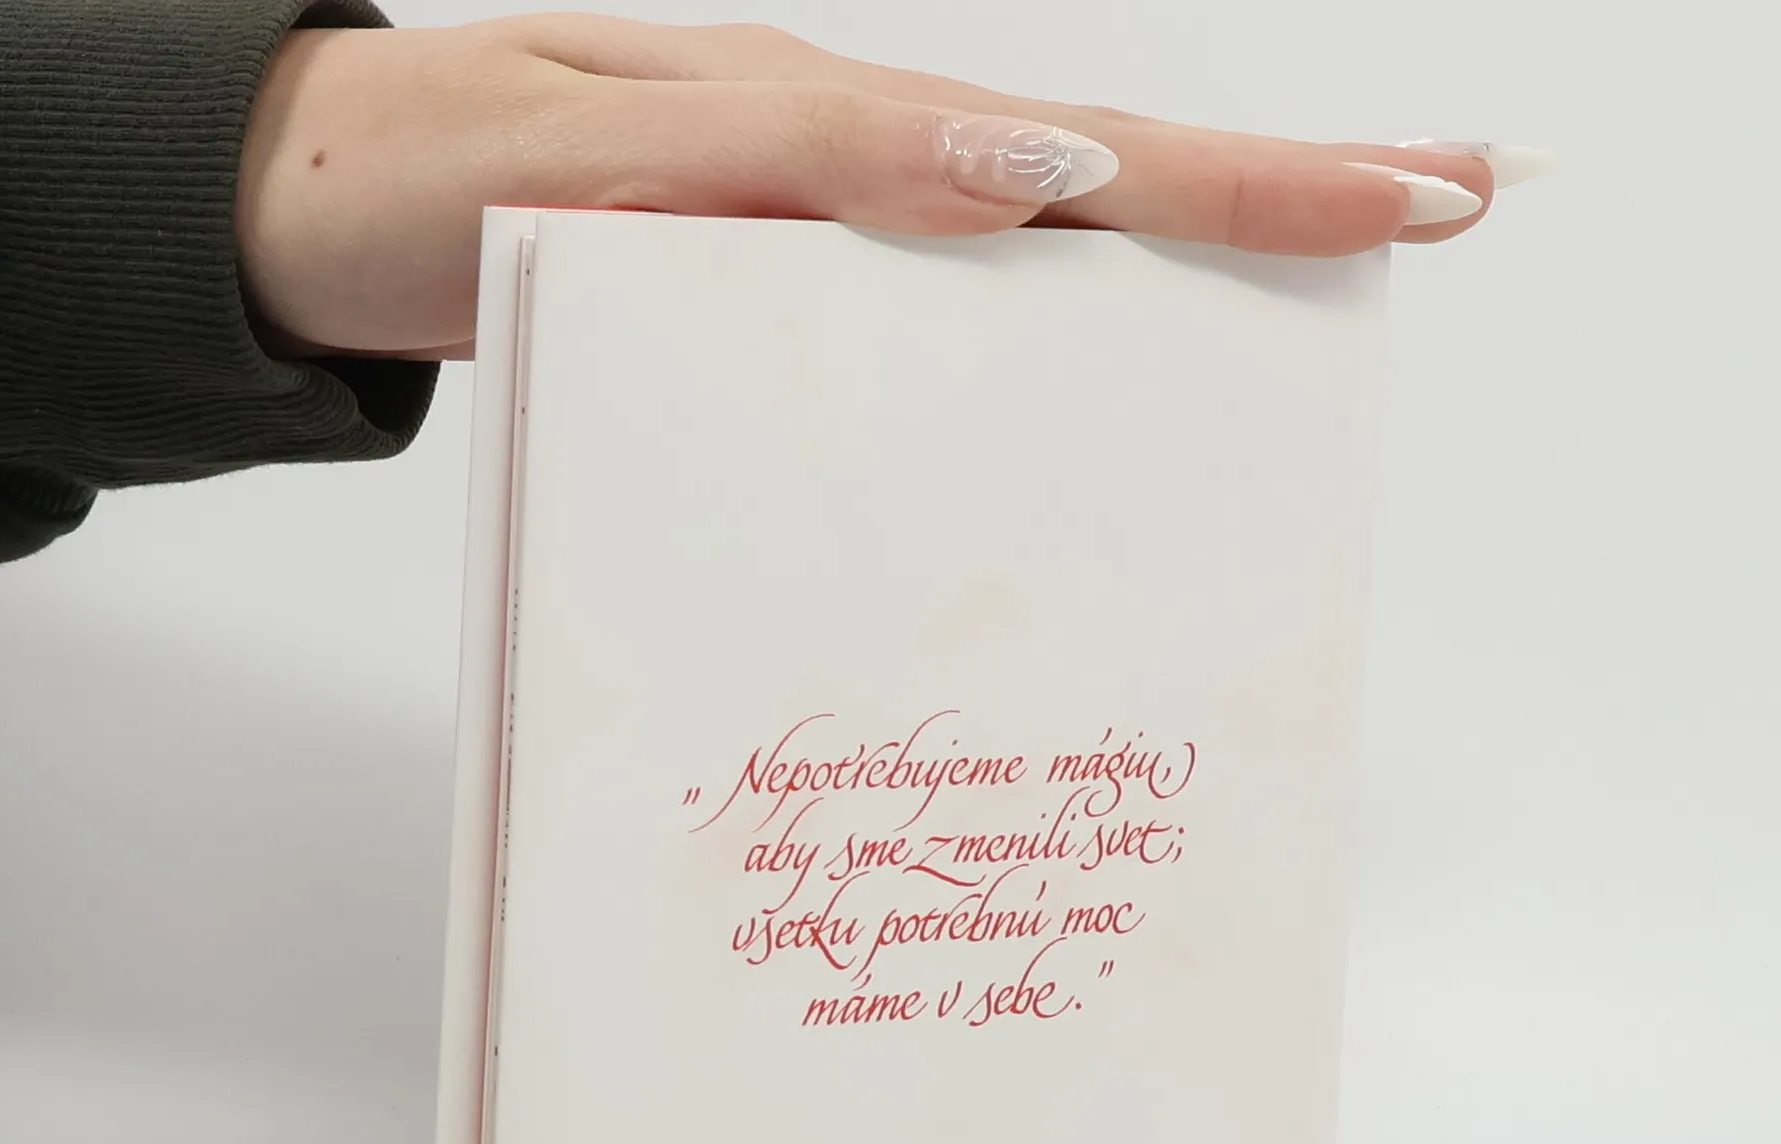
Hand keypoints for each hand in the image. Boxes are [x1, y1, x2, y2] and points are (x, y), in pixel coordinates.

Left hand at [236, 13, 1546, 359]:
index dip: (1254, 181)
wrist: (316, 219)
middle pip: (1109, 181)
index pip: (1085, 155)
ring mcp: (832, 242)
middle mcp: (857, 179)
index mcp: (830, 135)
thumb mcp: (592, 149)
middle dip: (1287, 195)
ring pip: (1048, 251)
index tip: (1418, 191)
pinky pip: (945, 329)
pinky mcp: (787, 303)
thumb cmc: (432, 182)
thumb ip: (798, 159)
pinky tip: (1121, 372)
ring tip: (1346, 275)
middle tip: (1464, 198)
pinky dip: (1056, 343)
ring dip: (1198, 263)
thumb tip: (1025, 173)